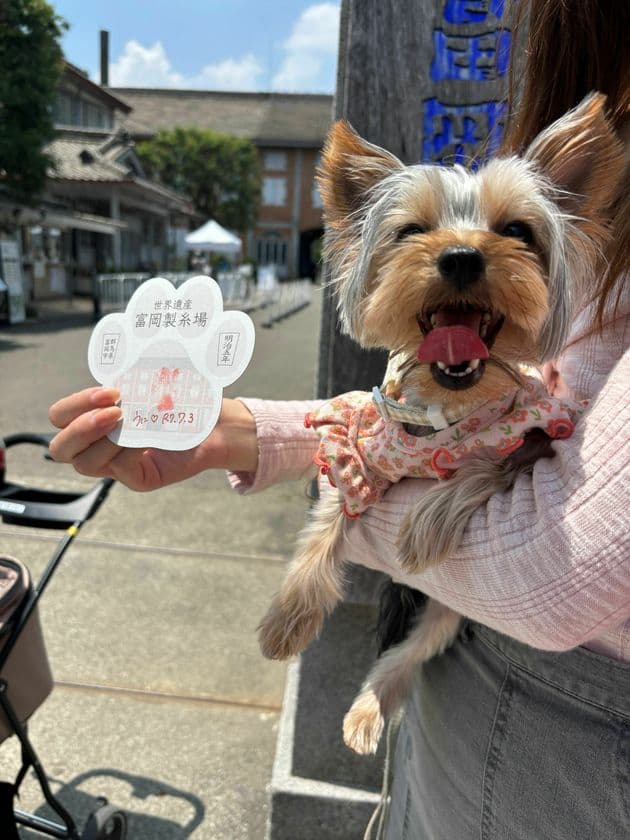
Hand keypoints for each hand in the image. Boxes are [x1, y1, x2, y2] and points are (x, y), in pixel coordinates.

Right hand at [49, 387, 257, 491]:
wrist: (216, 422)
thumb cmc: (180, 397)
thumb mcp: (148, 383)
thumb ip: (124, 381)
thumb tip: (112, 368)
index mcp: (94, 418)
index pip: (60, 417)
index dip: (75, 404)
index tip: (111, 390)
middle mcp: (100, 444)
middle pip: (60, 448)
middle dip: (80, 427)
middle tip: (113, 411)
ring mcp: (118, 465)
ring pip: (85, 463)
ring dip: (103, 439)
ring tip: (129, 420)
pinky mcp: (140, 479)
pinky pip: (120, 470)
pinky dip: (129, 451)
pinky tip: (146, 438)